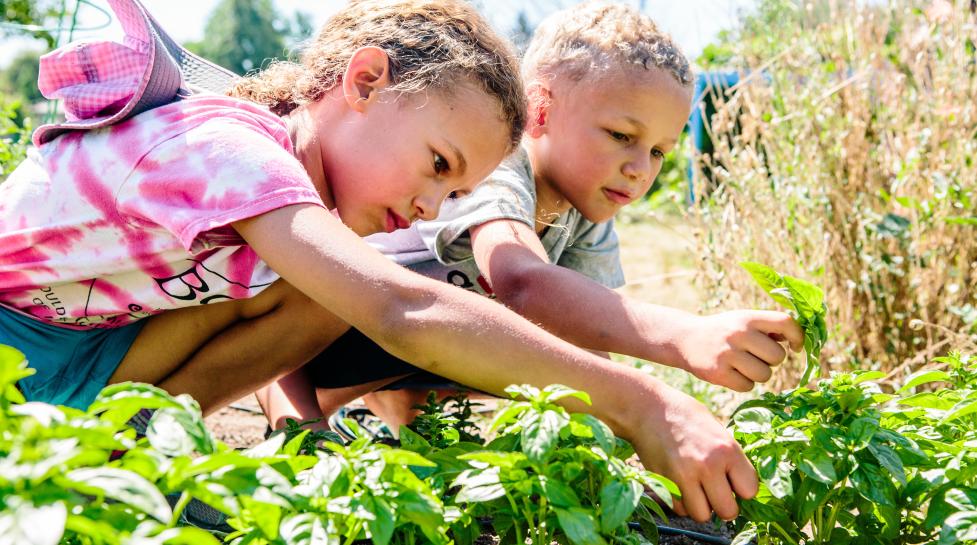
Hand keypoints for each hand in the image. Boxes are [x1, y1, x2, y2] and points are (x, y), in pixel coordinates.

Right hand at [626, 380, 756, 521]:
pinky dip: (681, 502)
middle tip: (717, 492)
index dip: (742, 488)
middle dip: (724, 505)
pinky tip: (680, 484)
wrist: (647, 409)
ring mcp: (684, 477)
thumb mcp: (718, 430)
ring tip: (696, 487)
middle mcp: (707, 466)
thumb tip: (743, 489)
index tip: (733, 481)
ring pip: (702, 516)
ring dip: (701, 506)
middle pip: (728, 511)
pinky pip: (680, 509)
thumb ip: (731, 459)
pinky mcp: (663, 484)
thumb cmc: (686, 416)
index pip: (750, 490)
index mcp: (727, 450)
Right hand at [675, 310, 803, 390]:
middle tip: (757, 357)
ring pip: (765, 375)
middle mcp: (738, 333)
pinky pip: (747, 386)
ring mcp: (727, 354)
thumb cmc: (723, 331)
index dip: (798, 337)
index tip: (795, 347)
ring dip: (758, 374)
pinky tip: (731, 372)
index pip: (786, 322)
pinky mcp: (719, 373)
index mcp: (748, 317)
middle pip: (778, 356)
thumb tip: (796, 340)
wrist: (685, 339)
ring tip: (744, 365)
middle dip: (772, 360)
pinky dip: (743, 383)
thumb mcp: (742, 320)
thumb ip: (768, 328)